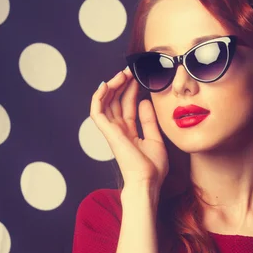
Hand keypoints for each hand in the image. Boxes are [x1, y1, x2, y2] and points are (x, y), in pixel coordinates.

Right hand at [90, 68, 168, 188]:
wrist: (148, 182)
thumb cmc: (153, 168)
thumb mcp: (155, 138)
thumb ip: (149, 120)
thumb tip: (145, 101)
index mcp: (129, 133)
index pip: (127, 106)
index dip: (131, 91)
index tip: (138, 78)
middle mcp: (118, 131)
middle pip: (115, 101)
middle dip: (122, 85)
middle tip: (130, 71)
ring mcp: (112, 131)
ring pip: (105, 103)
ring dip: (112, 86)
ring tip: (122, 74)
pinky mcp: (108, 133)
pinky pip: (97, 111)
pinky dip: (98, 97)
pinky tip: (106, 84)